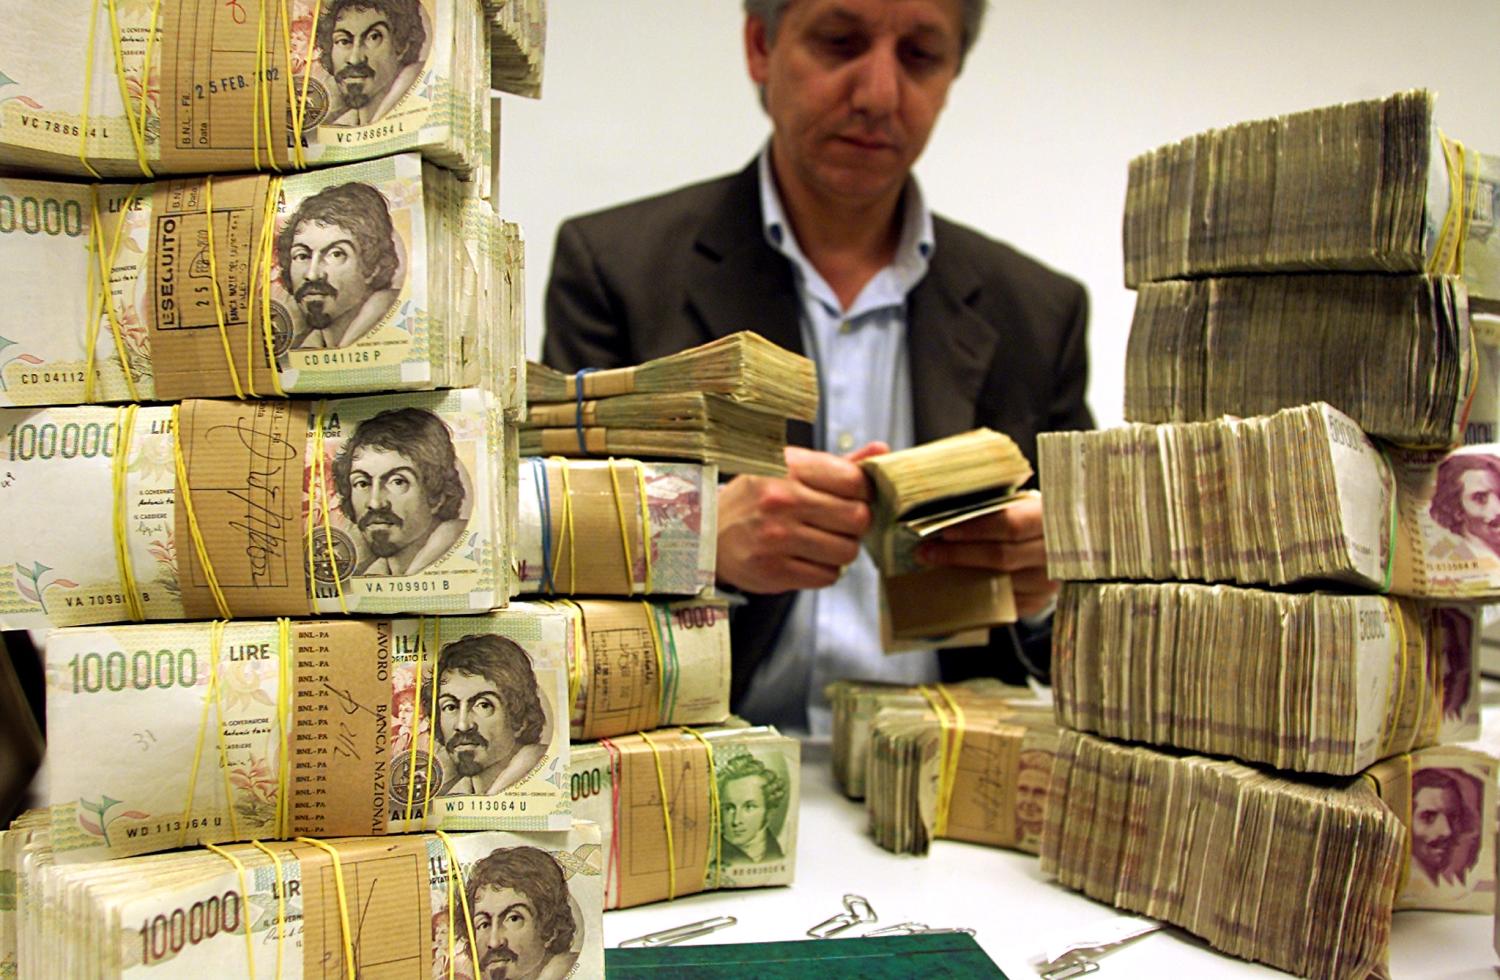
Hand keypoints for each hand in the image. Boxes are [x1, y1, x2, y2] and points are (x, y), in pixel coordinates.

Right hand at [716, 442, 887, 593]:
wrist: (707, 532)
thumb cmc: (757, 497)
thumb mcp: (791, 469)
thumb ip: (839, 464)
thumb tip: (882, 451)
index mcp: (789, 467)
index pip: (855, 481)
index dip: (862, 492)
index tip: (851, 496)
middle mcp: (782, 499)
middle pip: (858, 518)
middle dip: (854, 524)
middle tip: (837, 523)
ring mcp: (776, 537)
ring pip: (846, 551)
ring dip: (840, 550)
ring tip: (820, 541)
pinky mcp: (774, 570)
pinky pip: (827, 576)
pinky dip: (823, 570)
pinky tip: (805, 558)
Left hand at [916, 493, 1058, 617]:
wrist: (1061, 543)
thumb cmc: (1030, 517)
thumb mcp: (1021, 504)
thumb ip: (993, 508)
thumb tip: (945, 513)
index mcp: (1052, 519)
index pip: (1011, 524)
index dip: (976, 529)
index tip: (944, 531)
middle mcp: (1057, 554)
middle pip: (1002, 557)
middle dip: (958, 555)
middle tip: (925, 552)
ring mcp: (1049, 582)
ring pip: (1000, 583)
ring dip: (961, 577)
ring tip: (933, 568)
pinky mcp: (1038, 602)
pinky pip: (1001, 603)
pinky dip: (973, 595)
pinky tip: (952, 586)